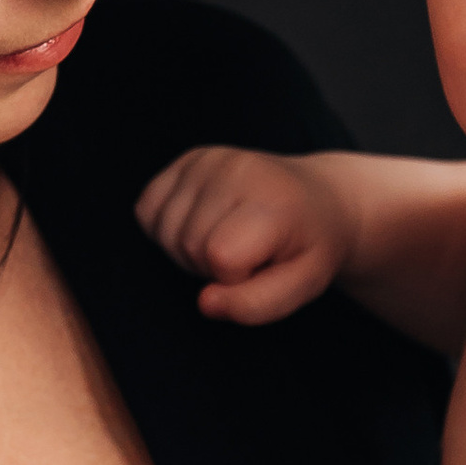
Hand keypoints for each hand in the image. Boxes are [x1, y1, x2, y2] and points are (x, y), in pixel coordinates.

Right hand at [135, 143, 351, 325]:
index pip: (220, 256)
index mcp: (272, 201)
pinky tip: (202, 225)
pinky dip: (167, 228)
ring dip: (188, 250)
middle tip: (247, 255)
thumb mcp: (301, 287)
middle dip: (211, 266)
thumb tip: (205, 302)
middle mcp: (237, 170)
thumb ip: (255, 305)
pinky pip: (147, 209)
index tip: (263, 266)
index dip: (235, 279)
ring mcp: (208, 160)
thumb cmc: (306, 249)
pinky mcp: (188, 159)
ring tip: (227, 240)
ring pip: (165, 231)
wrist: (318, 202)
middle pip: (188, 244)